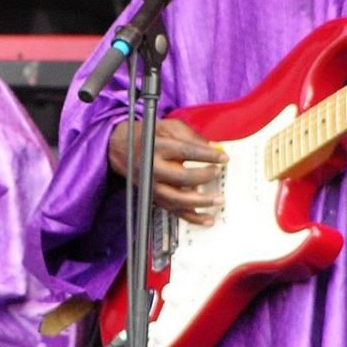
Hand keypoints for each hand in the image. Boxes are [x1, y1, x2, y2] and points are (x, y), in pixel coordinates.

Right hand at [107, 118, 227, 225]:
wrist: (123, 149)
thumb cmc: (150, 137)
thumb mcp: (170, 128)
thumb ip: (193, 137)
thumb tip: (216, 148)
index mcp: (157, 147)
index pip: (186, 151)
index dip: (207, 155)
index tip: (223, 157)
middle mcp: (153, 169)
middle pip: (182, 178)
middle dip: (204, 176)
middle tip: (217, 172)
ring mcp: (153, 187)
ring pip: (178, 199)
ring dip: (201, 202)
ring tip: (218, 199)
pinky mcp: (155, 198)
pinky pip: (175, 211)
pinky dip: (192, 218)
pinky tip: (207, 219)